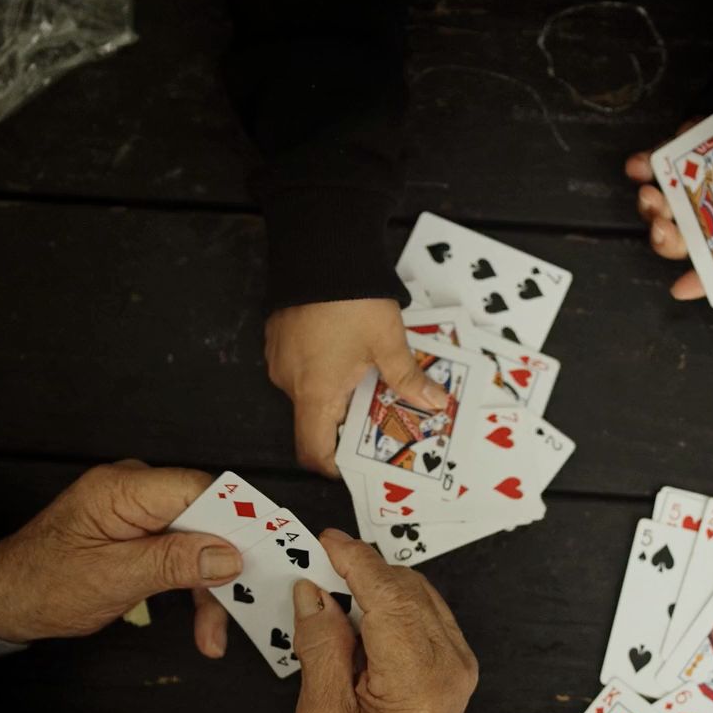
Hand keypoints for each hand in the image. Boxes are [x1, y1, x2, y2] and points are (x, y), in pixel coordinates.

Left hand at [0, 460, 242, 657]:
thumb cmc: (42, 585)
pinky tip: (203, 625)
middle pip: (207, 517)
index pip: (201, 489)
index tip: (269, 552)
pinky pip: (184, 553)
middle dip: (227, 565)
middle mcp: (136, 491)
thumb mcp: (112, 579)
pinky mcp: (142, 533)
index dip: (240, 520)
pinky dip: (194, 588)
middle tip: (249, 604)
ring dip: (211, 588)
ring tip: (213, 635)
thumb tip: (229, 554)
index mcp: (124, 489)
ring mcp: (139, 512)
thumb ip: (173, 562)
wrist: (2, 601)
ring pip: (200, 541)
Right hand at [265, 299, 448, 476]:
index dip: (333, 465)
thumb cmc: (352, 299)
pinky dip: (323, 368)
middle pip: (316, 419)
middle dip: (347, 419)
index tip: (356, 462)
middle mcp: (290, 382)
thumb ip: (408, 379)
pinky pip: (301, 366)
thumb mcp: (389, 343)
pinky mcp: (279, 337)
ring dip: (337, 390)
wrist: (320, 247)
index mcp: (315, 393)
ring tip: (370, 374)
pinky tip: (348, 350)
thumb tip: (433, 402)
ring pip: (310, 390)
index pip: (313, 450)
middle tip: (380, 410)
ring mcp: (280, 358)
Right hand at [291, 529, 478, 712]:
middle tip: (318, 566)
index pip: (387, 595)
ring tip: (336, 595)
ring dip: (378, 584)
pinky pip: (427, 611)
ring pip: (418, 593)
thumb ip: (320, 646)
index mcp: (414, 681)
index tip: (326, 541)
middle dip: (361, 568)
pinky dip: (394, 601)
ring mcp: (460, 664)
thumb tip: (314, 592)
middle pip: (405, 587)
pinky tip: (364, 616)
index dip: (353, 560)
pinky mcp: (459, 664)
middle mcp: (448, 667)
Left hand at [625, 112, 712, 299]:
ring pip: (666, 207)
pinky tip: (639, 165)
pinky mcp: (683, 154)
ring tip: (649, 192)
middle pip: (687, 236)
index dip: (702, 278)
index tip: (680, 288)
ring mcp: (697, 184)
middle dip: (668, 237)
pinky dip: (645, 165)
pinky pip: (659, 165)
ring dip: (652, 206)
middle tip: (663, 225)